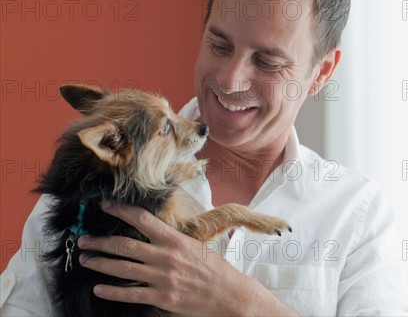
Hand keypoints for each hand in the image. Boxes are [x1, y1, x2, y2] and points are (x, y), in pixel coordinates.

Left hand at [77, 202, 296, 315]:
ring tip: (85, 260)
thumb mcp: (195, 246)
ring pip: (123, 268)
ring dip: (101, 263)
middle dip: (100, 241)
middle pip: (125, 245)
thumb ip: (172, 239)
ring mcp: (163, 278)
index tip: (104, 206)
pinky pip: (131, 294)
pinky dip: (112, 291)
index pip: (142, 219)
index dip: (120, 211)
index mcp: (175, 239)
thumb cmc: (213, 268)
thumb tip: (152, 229)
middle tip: (83, 239)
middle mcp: (166, 256)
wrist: (229, 294)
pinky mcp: (162, 297)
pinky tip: (99, 288)